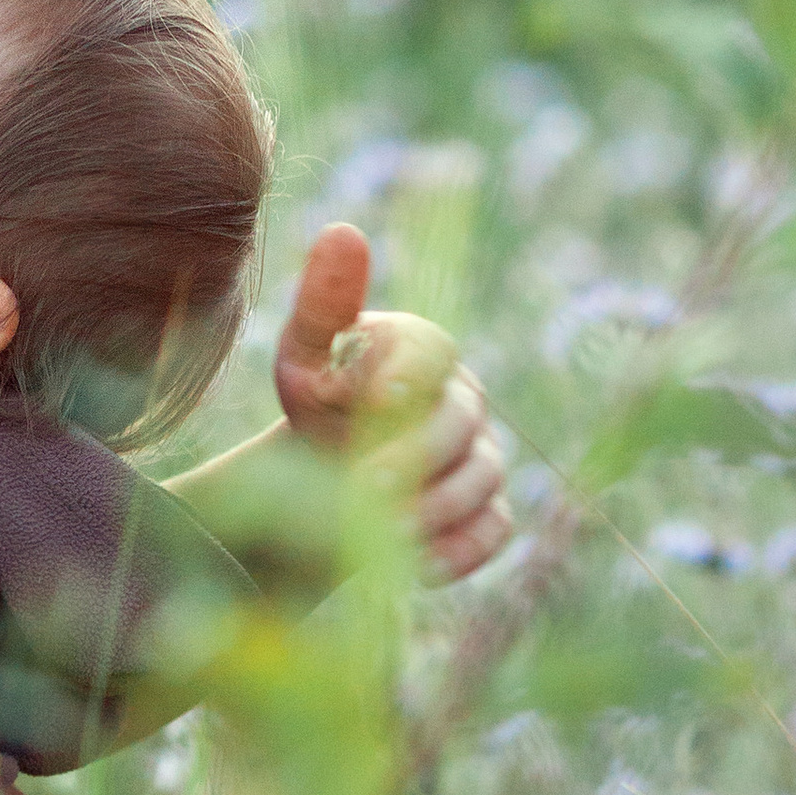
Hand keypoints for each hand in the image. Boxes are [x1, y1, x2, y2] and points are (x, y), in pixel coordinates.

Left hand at [271, 221, 512, 584]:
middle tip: (360, 487)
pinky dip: (454, 550)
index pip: (432, 351)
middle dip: (409, 456)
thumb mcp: (303, 360)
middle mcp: (464, 397)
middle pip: (457, 422)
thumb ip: (324, 305)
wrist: (324, 487)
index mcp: (422, 349)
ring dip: (424, 509)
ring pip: (477, 481)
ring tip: (373, 530)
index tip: (376, 402)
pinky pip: (491, 531)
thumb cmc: (317, 411)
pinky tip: (411, 562)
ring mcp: (484, 456)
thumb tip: (344, 231)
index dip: (408, 376)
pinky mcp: (489, 513)